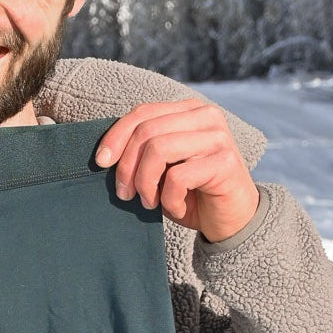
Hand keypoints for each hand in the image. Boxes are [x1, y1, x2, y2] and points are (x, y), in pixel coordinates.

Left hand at [95, 99, 259, 242]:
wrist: (232, 221)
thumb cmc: (192, 195)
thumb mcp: (162, 168)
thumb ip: (143, 152)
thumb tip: (105, 154)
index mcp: (189, 111)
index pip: (143, 113)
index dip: (116, 136)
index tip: (101, 163)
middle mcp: (206, 116)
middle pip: (147, 131)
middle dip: (127, 167)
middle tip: (125, 194)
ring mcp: (218, 137)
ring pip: (159, 150)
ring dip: (145, 183)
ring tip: (149, 203)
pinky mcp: (225, 162)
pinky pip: (177, 177)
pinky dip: (168, 200)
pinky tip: (177, 208)